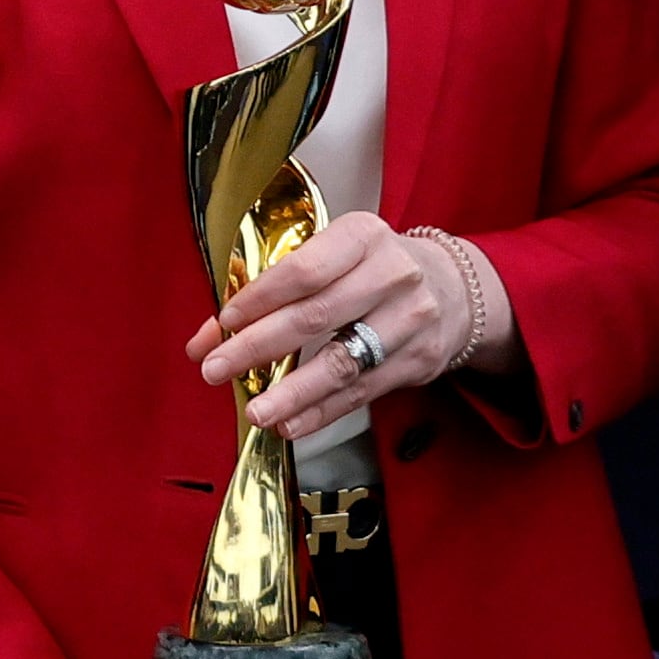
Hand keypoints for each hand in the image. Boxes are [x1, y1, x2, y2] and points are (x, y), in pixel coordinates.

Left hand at [186, 211, 480, 431]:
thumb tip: (203, 339)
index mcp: (363, 236)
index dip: (260, 298)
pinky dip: (320, 412)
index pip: (304, 269)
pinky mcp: (417, 362)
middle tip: (216, 369)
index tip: (224, 322)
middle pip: (316, 316)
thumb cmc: (374, 269)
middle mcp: (393, 274)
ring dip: (292, 392)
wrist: (454, 290)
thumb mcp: (332, 258)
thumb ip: (269, 292)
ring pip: (341, 362)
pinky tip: (290, 422)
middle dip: (258, 347)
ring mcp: (409, 320)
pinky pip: (360, 393)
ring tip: (255, 410)